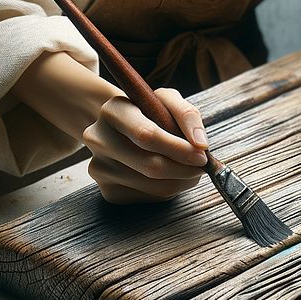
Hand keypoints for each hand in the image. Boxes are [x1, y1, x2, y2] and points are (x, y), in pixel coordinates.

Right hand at [82, 87, 208, 202]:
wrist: (120, 132)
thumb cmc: (148, 114)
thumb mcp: (166, 101)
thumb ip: (187, 114)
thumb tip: (200, 144)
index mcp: (112, 111)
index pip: (146, 135)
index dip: (178, 148)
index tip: (201, 154)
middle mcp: (99, 140)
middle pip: (150, 165)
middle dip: (184, 168)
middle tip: (201, 166)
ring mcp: (100, 169)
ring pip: (153, 186)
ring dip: (181, 181)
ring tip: (188, 169)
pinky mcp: (109, 192)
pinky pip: (150, 198)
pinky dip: (169, 190)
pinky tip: (169, 177)